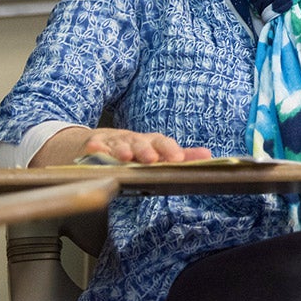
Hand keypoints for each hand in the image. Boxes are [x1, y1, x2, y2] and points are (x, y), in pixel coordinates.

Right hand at [80, 128, 212, 163]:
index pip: (162, 143)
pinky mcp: (93, 145)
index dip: (170, 150)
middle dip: (146, 151)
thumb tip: (208, 156)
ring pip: (118, 146)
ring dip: (122, 150)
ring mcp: (112, 142)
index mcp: (150, 142)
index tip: (177, 158)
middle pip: (141, 143)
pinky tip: (95, 151)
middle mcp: (133, 140)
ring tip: (126, 158)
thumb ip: (182, 156)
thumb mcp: (157, 151)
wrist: (99, 141)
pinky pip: (94, 147)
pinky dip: (95, 149)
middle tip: (152, 159)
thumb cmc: (133, 149)